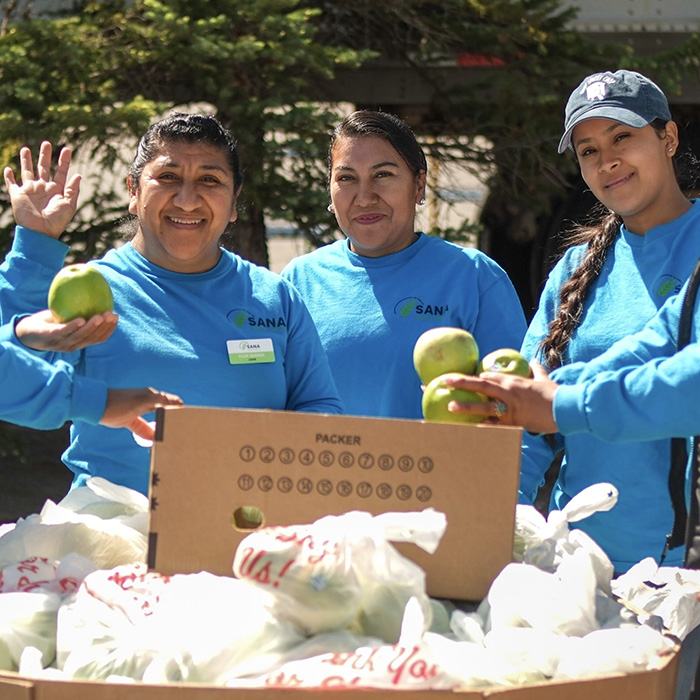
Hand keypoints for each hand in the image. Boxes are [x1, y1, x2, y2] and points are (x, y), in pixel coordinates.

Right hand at [3, 141, 80, 237]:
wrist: (40, 232)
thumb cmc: (56, 221)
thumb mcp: (68, 205)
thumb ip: (72, 190)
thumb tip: (78, 175)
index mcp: (56, 191)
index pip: (60, 172)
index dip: (64, 161)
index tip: (67, 149)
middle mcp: (43, 189)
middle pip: (43, 168)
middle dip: (45, 156)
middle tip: (46, 143)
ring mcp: (30, 191)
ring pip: (27, 171)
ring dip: (26, 160)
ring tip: (26, 149)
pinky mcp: (17, 195)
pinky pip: (11, 184)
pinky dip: (9, 176)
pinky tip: (8, 168)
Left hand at [15, 309, 117, 351]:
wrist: (26, 331)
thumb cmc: (49, 322)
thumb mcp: (65, 315)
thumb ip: (79, 309)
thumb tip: (94, 291)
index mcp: (80, 342)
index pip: (99, 338)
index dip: (109, 328)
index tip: (115, 316)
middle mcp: (73, 345)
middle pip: (92, 338)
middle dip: (104, 327)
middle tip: (111, 315)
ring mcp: (62, 343)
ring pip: (81, 337)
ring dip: (92, 327)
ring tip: (100, 316)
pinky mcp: (50, 338)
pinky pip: (64, 332)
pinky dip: (74, 326)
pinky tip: (81, 319)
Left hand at [100, 388, 183, 439]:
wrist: (96, 406)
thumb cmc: (120, 402)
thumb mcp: (142, 401)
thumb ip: (160, 401)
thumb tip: (179, 403)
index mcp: (152, 396)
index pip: (172, 402)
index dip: (180, 410)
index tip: (188, 420)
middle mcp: (147, 403)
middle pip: (164, 412)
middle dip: (172, 421)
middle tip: (179, 431)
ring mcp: (139, 411)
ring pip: (154, 421)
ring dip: (161, 429)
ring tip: (168, 438)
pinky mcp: (130, 420)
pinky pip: (144, 428)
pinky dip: (149, 434)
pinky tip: (153, 441)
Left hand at [444, 361, 559, 433]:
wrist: (566, 408)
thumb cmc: (554, 393)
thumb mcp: (544, 378)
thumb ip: (536, 370)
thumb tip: (533, 361)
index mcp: (513, 381)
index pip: (488, 376)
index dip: (473, 377)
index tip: (458, 377)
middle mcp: (508, 393)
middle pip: (481, 386)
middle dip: (461, 383)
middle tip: (444, 381)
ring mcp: (510, 408)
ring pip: (484, 406)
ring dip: (466, 406)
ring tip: (450, 406)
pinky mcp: (514, 422)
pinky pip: (495, 426)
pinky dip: (483, 427)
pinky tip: (470, 430)